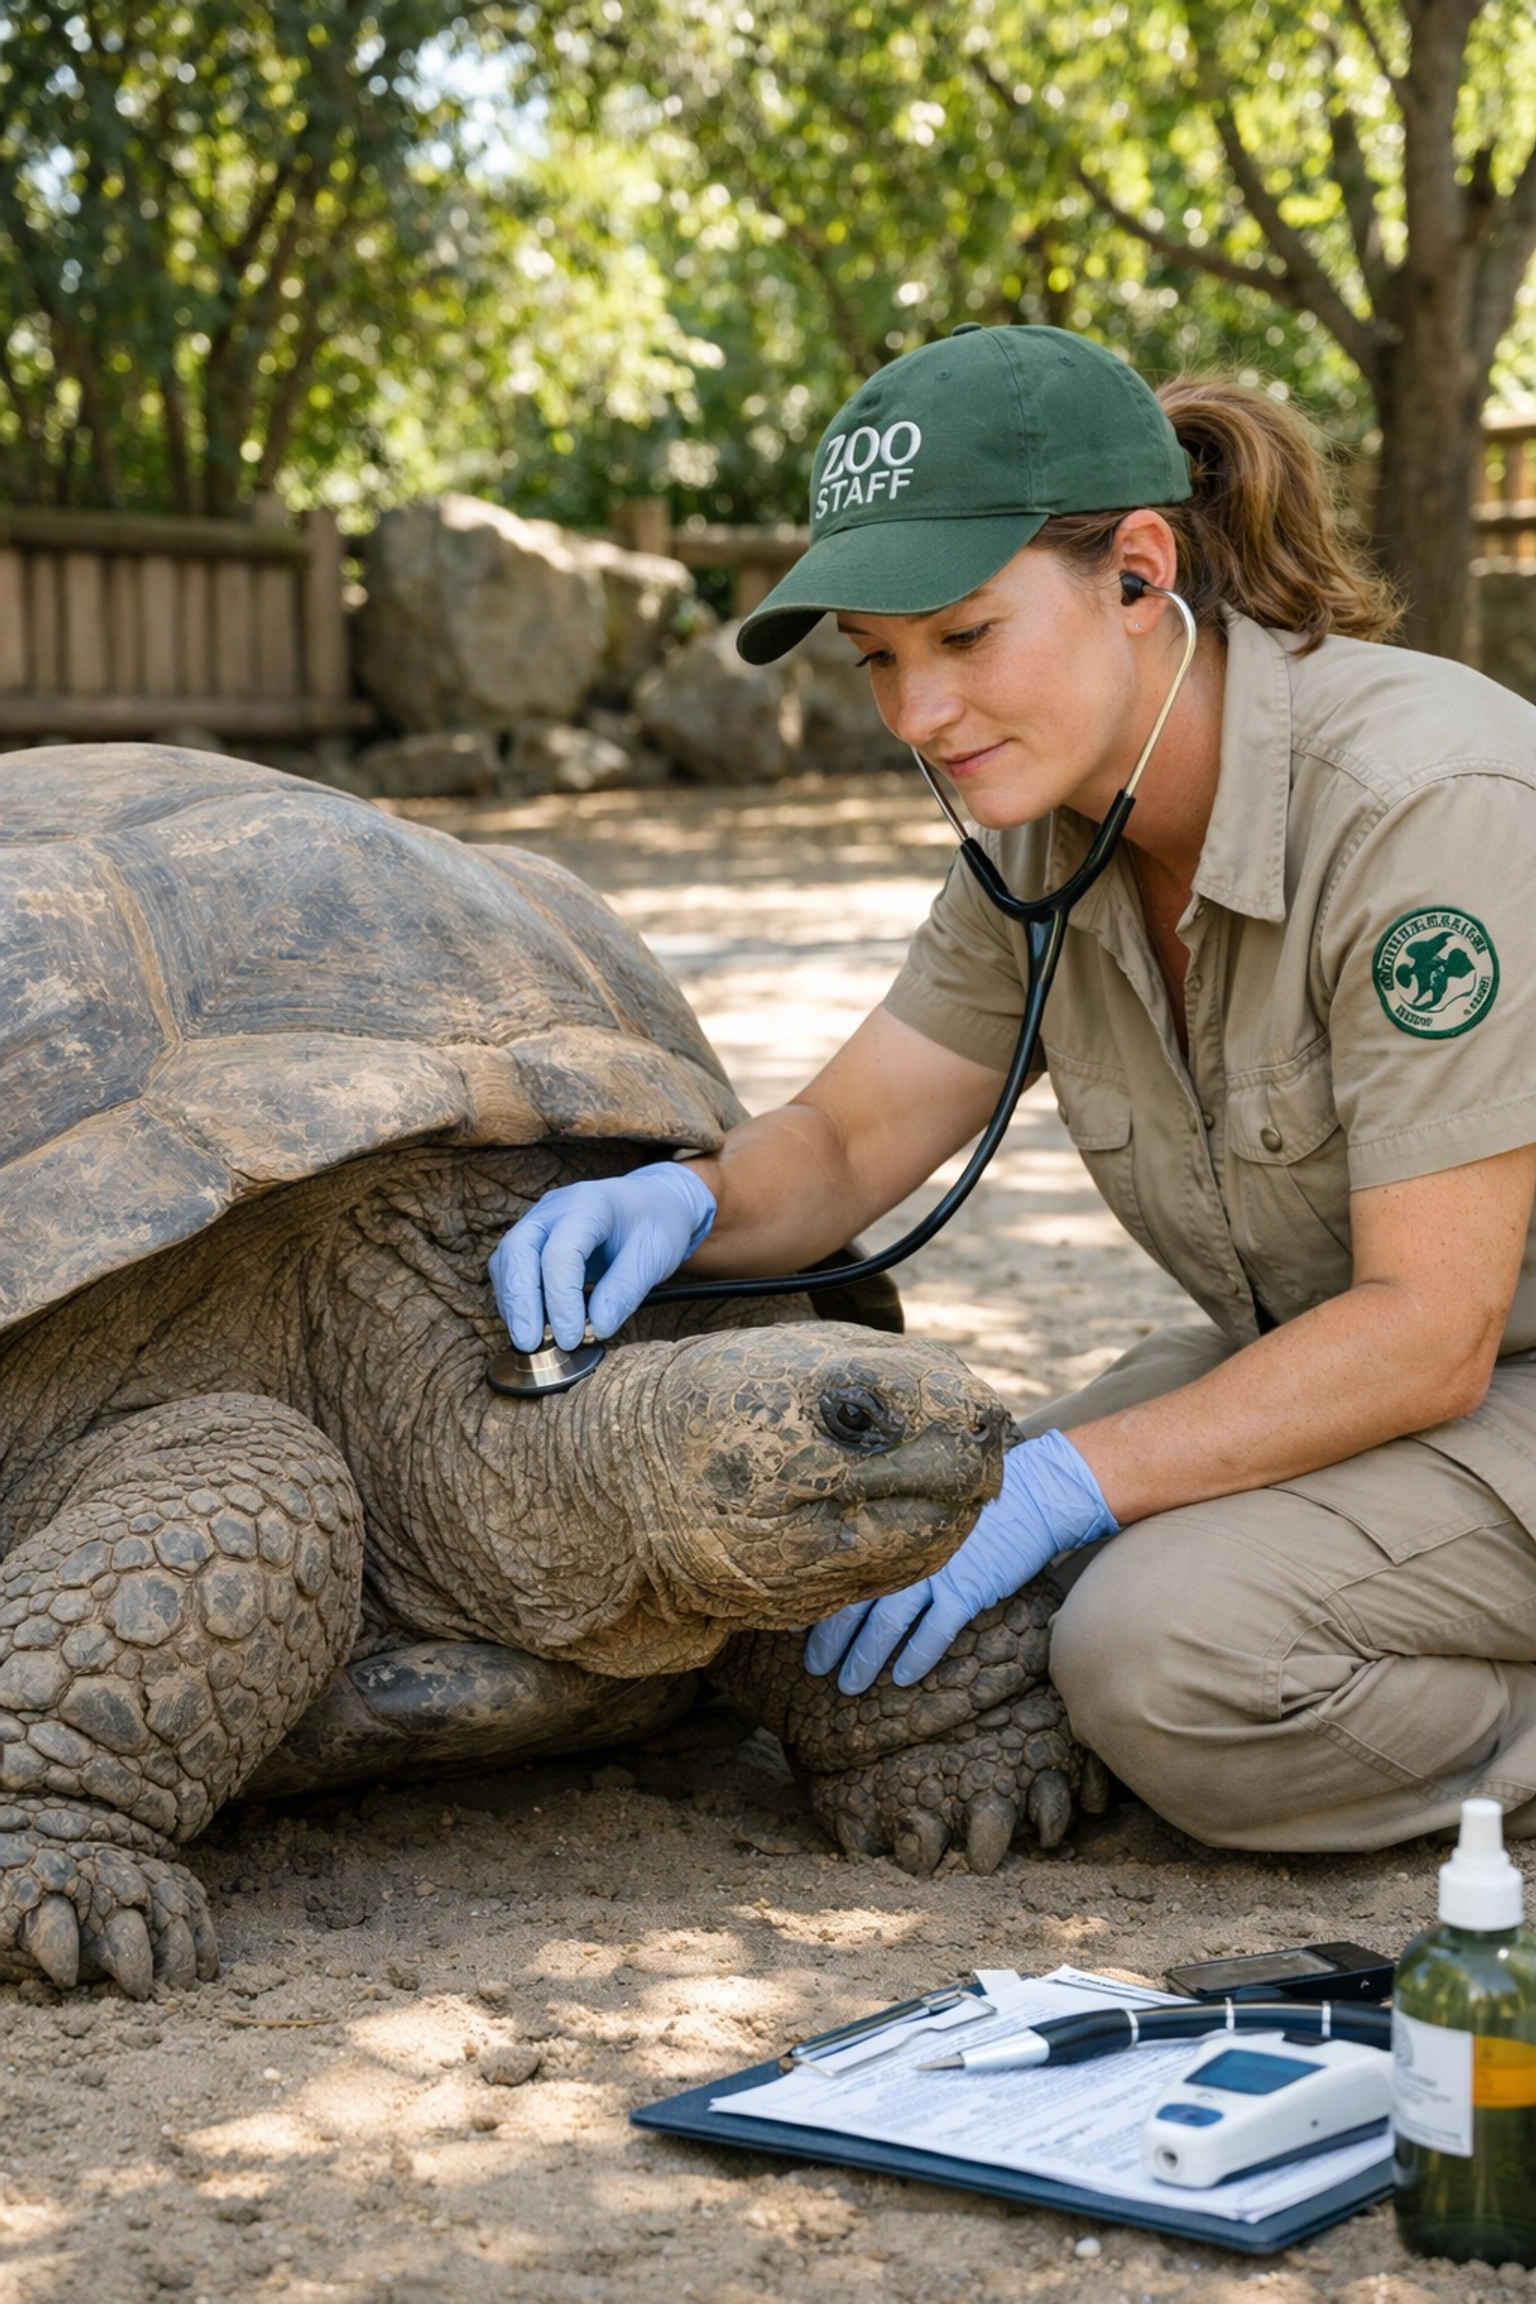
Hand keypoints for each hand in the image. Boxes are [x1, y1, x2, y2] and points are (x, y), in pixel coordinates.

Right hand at [489, 1162, 715, 1350]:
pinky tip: (534, 1325)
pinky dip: (518, 1299)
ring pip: (508, 1260)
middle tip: (530, 1344)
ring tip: (532, 1340)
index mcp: (590, 1204)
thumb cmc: (657, 1225)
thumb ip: (625, 1291)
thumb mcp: (655, 1257)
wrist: (656, 1202)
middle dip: (520, 1302)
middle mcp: (555, 1208)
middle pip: (518, 1250)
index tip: (572, 1338)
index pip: (560, 1253)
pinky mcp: (534, 1239)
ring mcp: (540, 1221)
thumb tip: (596, 1329)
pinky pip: (512, 1268)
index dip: (561, 1300)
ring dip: (514, 1303)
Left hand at [804, 1428, 1116, 1694]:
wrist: (1030, 1496)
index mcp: (889, 1532)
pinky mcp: (967, 1589)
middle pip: (854, 1603)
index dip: (814, 1603)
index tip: (790, 1629)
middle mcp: (903, 1553)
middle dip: (830, 1640)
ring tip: (848, 1685)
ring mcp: (935, 1572)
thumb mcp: (923, 1511)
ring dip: (864, 1657)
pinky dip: (916, 1655)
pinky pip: (935, 1631)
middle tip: (812, 1669)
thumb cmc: (970, 1505)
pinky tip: (901, 1678)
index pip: (839, 1572)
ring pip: (886, 1623)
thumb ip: (891, 1536)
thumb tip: (854, 1567)